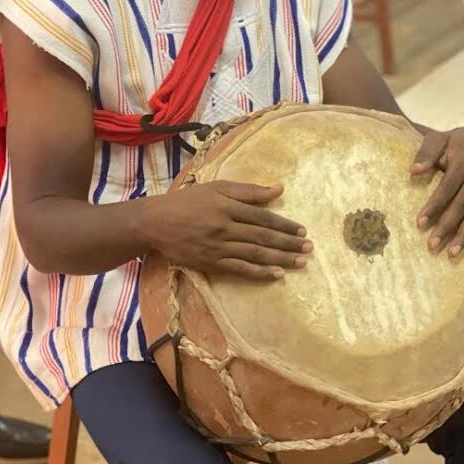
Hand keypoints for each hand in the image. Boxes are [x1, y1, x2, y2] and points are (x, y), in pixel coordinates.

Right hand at [144, 181, 312, 279]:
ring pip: (255, 255)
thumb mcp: (216, 188)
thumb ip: (248, 191)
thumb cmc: (186, 202)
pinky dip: (259, 273)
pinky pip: (239, 270)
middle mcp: (225, 228)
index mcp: (227, 207)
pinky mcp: (211, 263)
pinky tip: (276, 275)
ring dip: (280, 259)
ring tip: (300, 262)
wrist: (155, 223)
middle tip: (309, 248)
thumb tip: (278, 189)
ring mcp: (218, 248)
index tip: (302, 230)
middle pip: (263, 238)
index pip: (263, 218)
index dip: (284, 225)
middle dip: (288, 243)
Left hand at [410, 128, 463, 257]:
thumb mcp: (437, 139)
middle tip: (432, 245)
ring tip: (451, 253)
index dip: (434, 206)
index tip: (419, 223)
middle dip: (447, 227)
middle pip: (462, 206)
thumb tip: (413, 170)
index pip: (448, 188)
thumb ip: (426, 153)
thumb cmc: (450, 143)